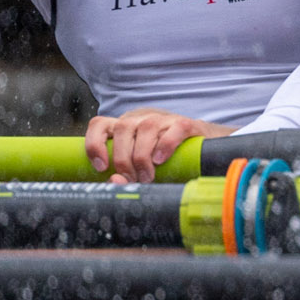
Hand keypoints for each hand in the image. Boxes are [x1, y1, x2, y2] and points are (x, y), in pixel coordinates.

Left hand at [86, 109, 236, 182]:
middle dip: (122, 158)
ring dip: (142, 156)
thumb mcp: (141, 170)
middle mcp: (142, 119)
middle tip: (132, 179)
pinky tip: (161, 160)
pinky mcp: (186, 124)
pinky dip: (165, 145)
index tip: (101, 167)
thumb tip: (115, 180)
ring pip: (145, 127)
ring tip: (148, 176)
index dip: (95, 143)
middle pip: (122, 128)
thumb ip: (126, 176)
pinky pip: (174, 129)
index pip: (100, 124)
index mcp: (126, 128)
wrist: (205, 149)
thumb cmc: (167, 162)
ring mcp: (165, 119)